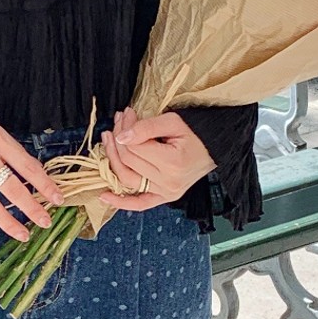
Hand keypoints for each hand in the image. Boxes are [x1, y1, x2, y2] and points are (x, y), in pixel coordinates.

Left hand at [98, 108, 216, 211]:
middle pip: (128, 160)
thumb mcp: (173, 122)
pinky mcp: (164, 198)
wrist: (213, 150)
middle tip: (119, 122)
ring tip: (109, 141)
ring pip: (127, 178)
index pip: (134, 146)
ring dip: (112, 159)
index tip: (126, 114)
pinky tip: (104, 196)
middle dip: (118, 138)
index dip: (125, 128)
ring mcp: (165, 193)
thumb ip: (147, 127)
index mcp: (172, 162)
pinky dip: (121, 202)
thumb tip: (121, 137)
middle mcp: (168, 182)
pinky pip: (139, 204)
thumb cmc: (196, 134)